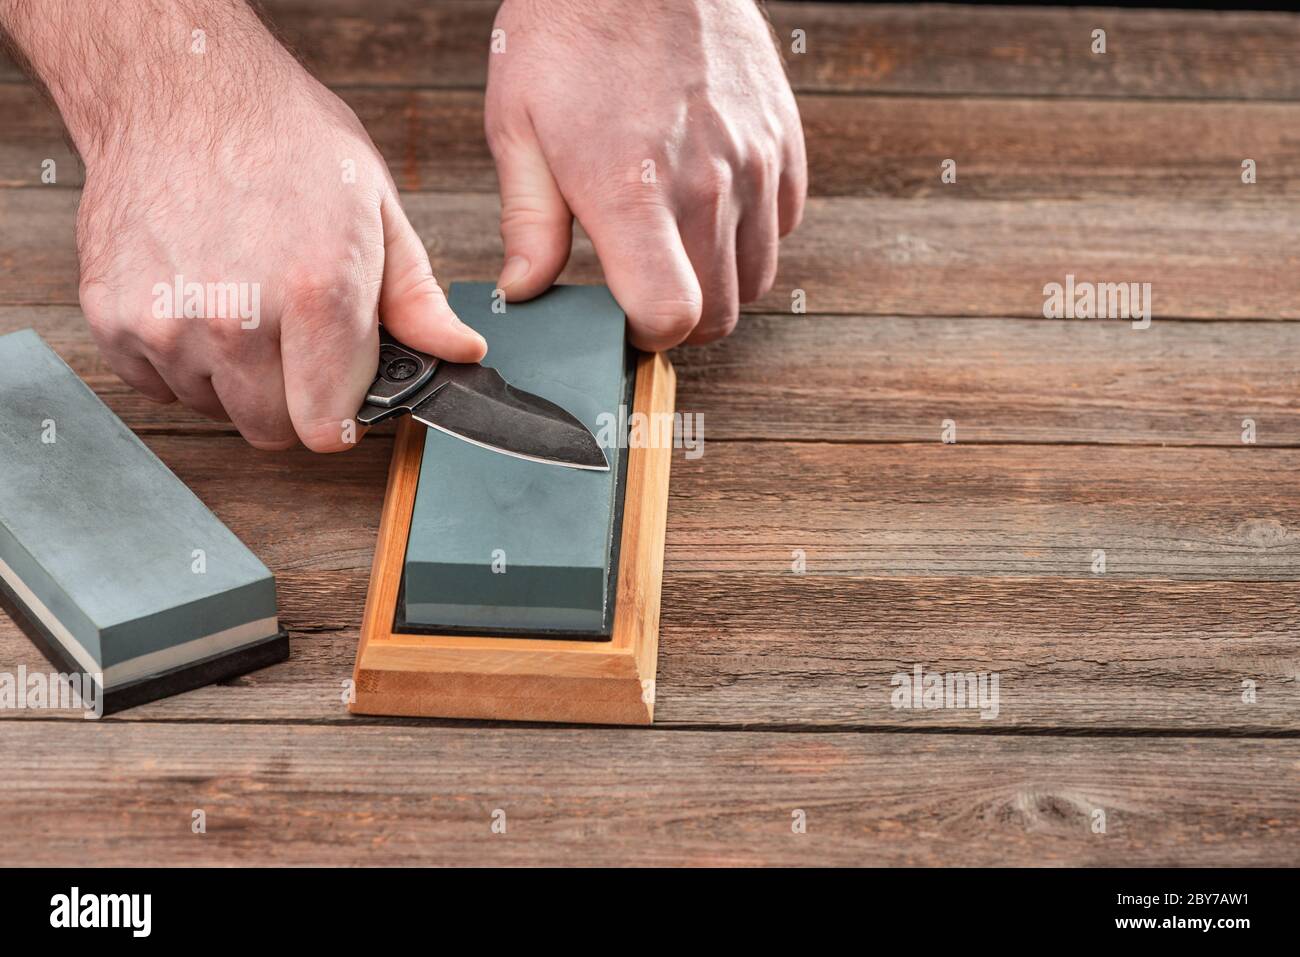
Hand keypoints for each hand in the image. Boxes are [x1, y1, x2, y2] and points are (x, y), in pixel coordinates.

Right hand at [3, 0, 485, 450]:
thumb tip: (460, 353)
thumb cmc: (284, 141)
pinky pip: (157, 383)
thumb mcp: (376, 210)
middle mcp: (236, 320)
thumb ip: (417, 300)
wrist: (180, 89)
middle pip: (271, 428)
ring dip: (233, 375)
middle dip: (292, 398)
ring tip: (244, 300)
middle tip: (295, 336)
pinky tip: (198, 296)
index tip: (341, 390)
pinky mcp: (113, 317)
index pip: (326, 429)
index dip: (341, 414)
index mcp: (316, 293)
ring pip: (215, 407)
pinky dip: (180, 356)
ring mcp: (166, 322)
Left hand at [485, 0, 806, 348]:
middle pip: (721, 314)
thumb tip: (524, 291)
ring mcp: (755, 160)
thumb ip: (529, 223)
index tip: (621, 319)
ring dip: (719, 282)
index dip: (645, 335)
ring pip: (759, 277)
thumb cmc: (570, 29)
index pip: (672, 316)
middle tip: (644, 291)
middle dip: (682, 321)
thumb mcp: (517, 125)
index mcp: (633, 190)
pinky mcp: (782, 138)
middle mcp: (707, 182)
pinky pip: (783, 222)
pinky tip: (709, 206)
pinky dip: (751, 233)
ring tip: (676, 248)